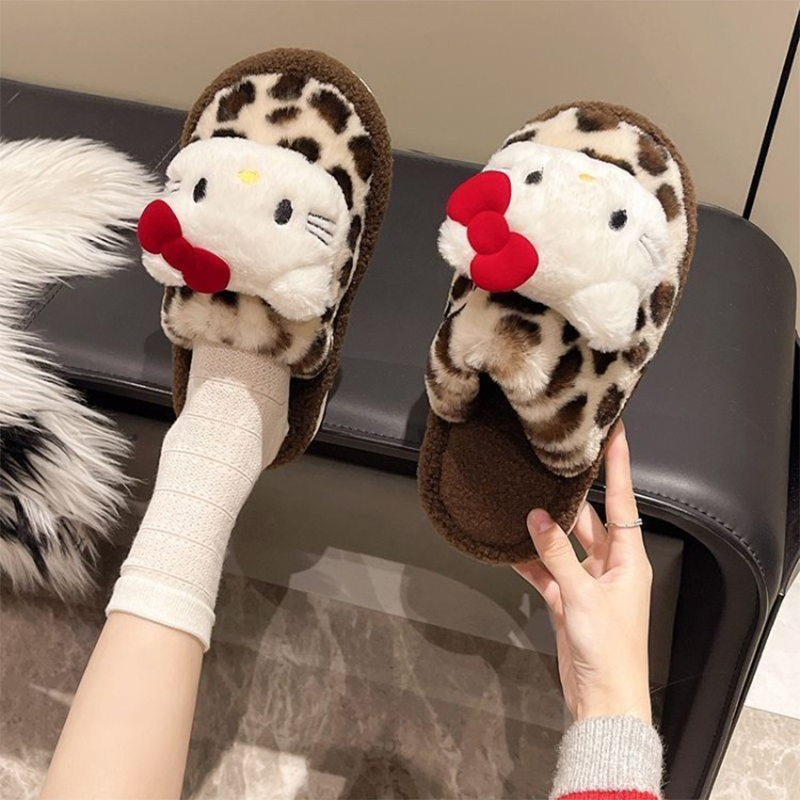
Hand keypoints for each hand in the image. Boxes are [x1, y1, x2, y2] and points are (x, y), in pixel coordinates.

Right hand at [514, 422, 652, 723]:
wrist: (603, 700)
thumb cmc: (609, 649)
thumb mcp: (582, 596)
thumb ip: (556, 555)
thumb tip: (536, 518)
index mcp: (629, 560)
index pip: (623, 502)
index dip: (620, 467)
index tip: (616, 434)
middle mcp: (611, 566)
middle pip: (591, 520)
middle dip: (573, 495)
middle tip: (556, 462)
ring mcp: (588, 583)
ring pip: (565, 544)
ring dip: (546, 529)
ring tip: (525, 499)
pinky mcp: (569, 600)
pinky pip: (547, 571)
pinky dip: (530, 561)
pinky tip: (510, 546)